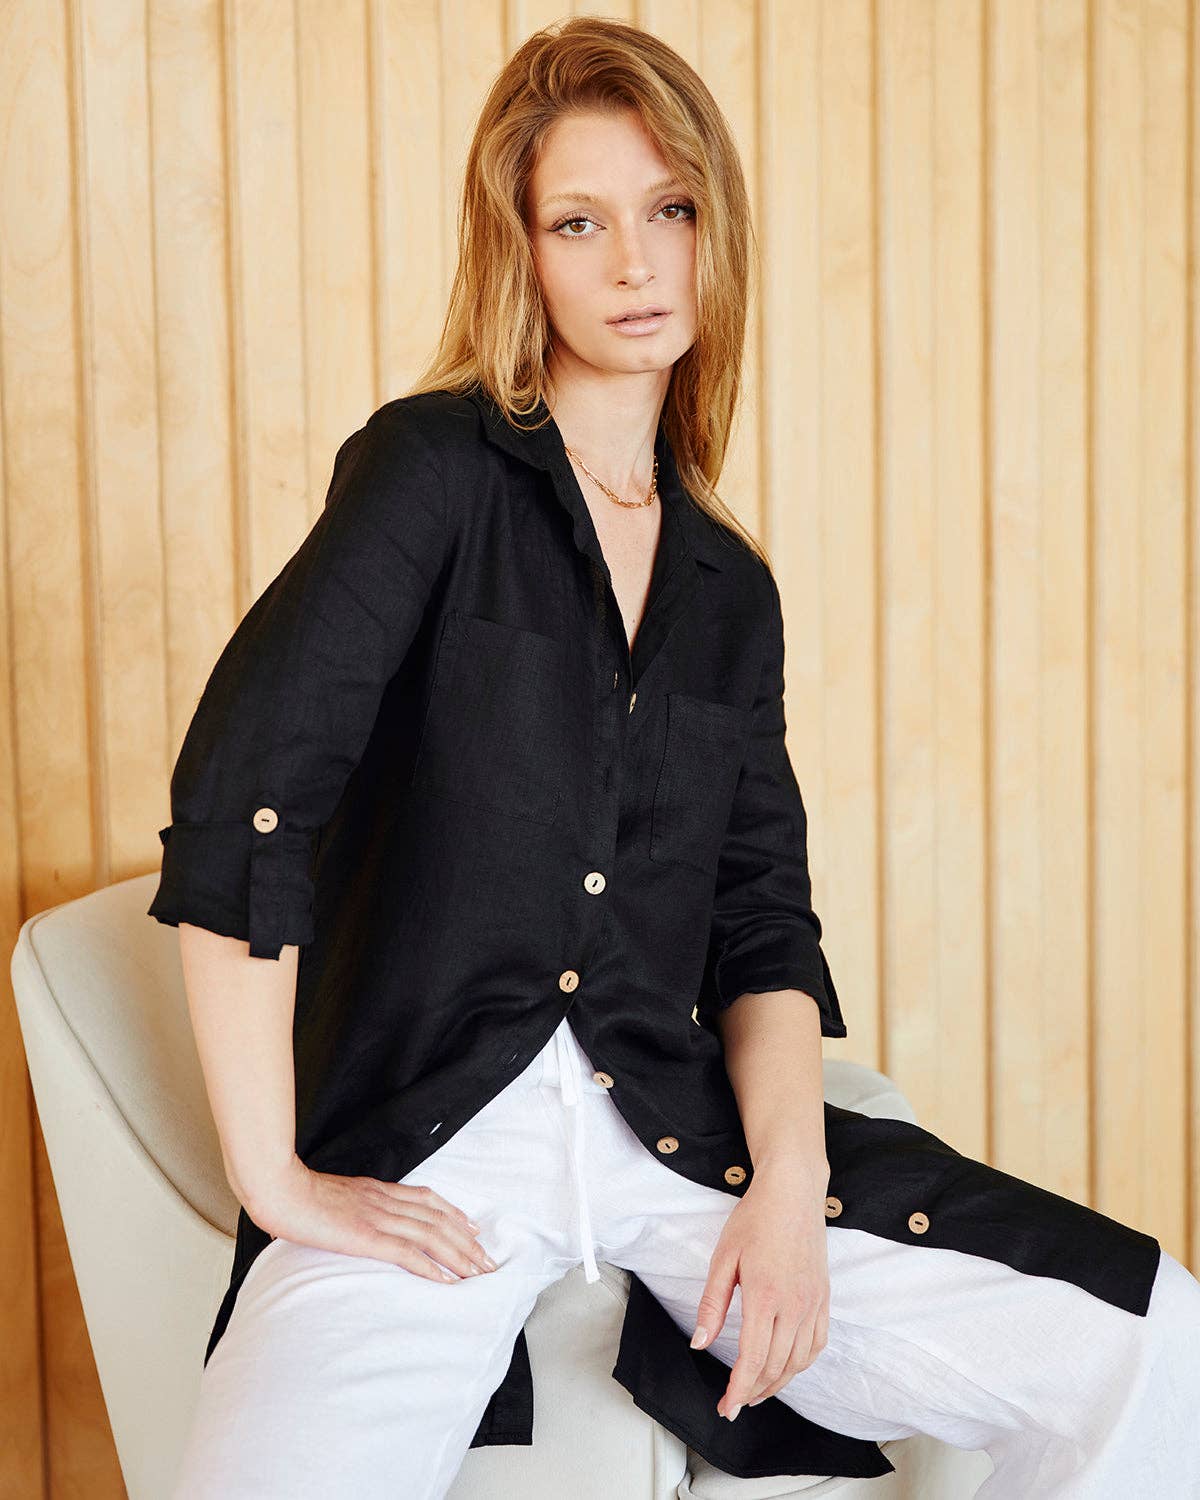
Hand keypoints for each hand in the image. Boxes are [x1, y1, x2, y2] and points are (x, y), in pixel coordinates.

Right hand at [245, 1155, 498, 1282]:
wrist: (279, 1189)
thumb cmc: (295, 1196)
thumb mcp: (333, 1196)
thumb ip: (351, 1206)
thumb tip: (353, 1220)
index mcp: (377, 1190)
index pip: (427, 1199)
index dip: (454, 1213)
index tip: (472, 1227)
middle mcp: (384, 1201)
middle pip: (438, 1219)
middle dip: (467, 1241)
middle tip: (488, 1260)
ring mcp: (377, 1217)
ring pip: (431, 1236)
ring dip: (459, 1256)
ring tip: (478, 1273)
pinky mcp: (366, 1236)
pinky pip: (407, 1253)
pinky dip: (432, 1267)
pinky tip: (447, 1280)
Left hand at [690, 1161, 830, 1419]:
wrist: (793, 1192)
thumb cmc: (755, 1219)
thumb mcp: (723, 1258)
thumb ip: (712, 1304)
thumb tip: (700, 1343)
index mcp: (766, 1296)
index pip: (753, 1359)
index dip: (738, 1390)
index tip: (726, 1408)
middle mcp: (795, 1305)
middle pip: (776, 1367)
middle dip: (754, 1392)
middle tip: (734, 1404)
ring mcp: (814, 1303)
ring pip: (799, 1362)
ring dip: (777, 1383)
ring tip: (756, 1391)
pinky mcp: (824, 1298)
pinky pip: (817, 1345)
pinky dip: (801, 1364)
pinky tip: (786, 1367)